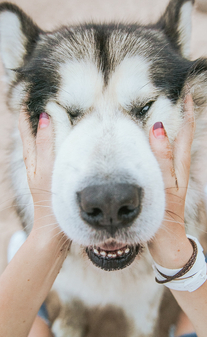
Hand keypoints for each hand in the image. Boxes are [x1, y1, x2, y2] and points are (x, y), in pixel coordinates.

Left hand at [18, 110, 69, 246]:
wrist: (52, 231)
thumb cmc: (49, 202)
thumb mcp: (46, 170)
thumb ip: (45, 145)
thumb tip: (44, 117)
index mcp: (32, 158)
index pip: (27, 128)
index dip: (27, 111)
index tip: (31, 93)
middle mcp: (36, 162)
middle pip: (32, 134)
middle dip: (34, 116)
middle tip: (40, 98)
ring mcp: (44, 170)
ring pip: (42, 143)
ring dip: (44, 127)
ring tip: (50, 112)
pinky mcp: (53, 176)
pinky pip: (52, 152)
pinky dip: (55, 140)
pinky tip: (64, 140)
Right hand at [148, 94, 194, 268]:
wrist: (167, 242)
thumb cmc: (166, 216)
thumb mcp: (164, 186)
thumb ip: (161, 158)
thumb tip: (159, 127)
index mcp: (179, 165)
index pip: (185, 132)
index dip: (187, 113)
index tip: (187, 94)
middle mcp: (177, 168)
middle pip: (182, 137)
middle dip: (181, 117)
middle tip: (176, 99)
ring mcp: (171, 176)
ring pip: (173, 147)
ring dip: (171, 130)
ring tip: (164, 114)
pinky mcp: (163, 183)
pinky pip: (163, 158)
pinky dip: (159, 145)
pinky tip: (149, 145)